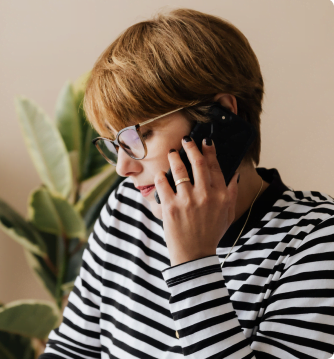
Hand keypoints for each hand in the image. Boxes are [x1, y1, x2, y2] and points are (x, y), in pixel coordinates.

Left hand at [154, 136, 239, 266]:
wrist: (194, 255)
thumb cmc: (211, 233)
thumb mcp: (228, 214)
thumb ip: (232, 193)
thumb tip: (233, 174)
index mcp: (220, 196)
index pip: (215, 166)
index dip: (209, 150)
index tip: (205, 140)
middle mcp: (205, 196)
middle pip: (198, 163)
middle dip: (191, 147)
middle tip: (185, 140)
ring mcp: (187, 201)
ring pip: (179, 170)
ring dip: (174, 157)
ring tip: (171, 153)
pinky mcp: (170, 207)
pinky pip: (163, 184)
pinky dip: (161, 176)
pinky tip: (161, 173)